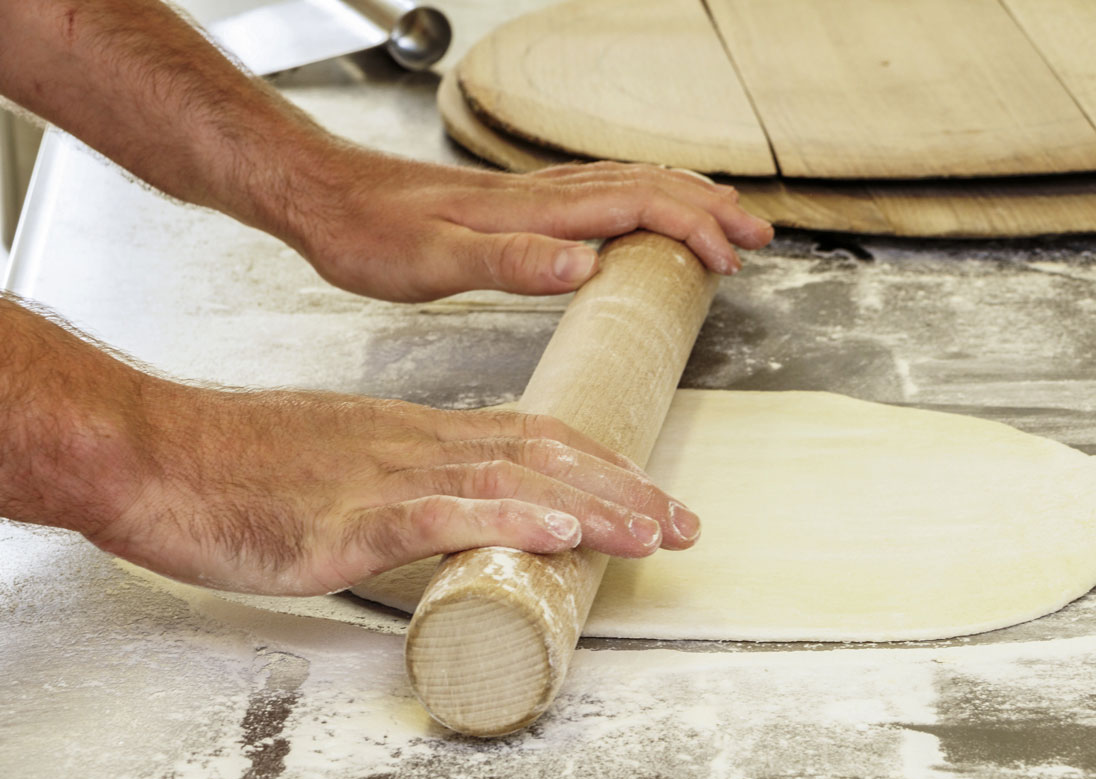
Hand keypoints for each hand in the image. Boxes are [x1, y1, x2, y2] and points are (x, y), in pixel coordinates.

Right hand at [88, 380, 700, 595]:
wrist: (159, 454)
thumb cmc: (242, 468)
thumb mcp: (342, 467)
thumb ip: (403, 485)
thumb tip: (452, 511)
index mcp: (420, 434)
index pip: (534, 441)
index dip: (601, 468)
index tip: (651, 498)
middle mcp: (419, 444)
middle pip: (544, 456)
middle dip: (622, 490)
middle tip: (683, 524)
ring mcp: (388, 475)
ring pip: (512, 480)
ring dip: (591, 505)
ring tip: (653, 529)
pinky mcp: (350, 514)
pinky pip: (442, 513)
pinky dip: (507, 518)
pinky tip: (557, 529)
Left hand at [288, 152, 774, 302]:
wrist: (324, 196)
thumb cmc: (370, 234)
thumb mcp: (432, 260)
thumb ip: (509, 263)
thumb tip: (586, 265)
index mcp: (535, 210)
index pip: (638, 205)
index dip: (693, 229)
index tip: (731, 262)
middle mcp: (541, 194)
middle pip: (648, 186)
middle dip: (710, 208)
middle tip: (758, 235)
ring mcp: (531, 196)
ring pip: (629, 183)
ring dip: (684, 198)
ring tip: (724, 218)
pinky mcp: (516, 205)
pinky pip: (600, 193)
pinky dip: (642, 199)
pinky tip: (642, 215)